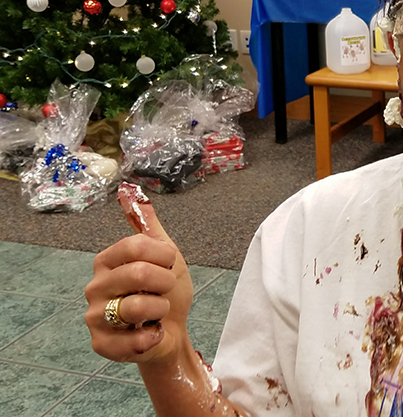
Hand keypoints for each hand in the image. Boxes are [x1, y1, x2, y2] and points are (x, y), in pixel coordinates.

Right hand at [84, 191, 193, 364]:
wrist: (173, 329)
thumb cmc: (166, 291)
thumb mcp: (164, 253)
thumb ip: (147, 224)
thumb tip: (129, 191)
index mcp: (107, 260)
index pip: (136, 245)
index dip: (164, 256)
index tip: (169, 264)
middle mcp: (95, 286)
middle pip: (138, 273)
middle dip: (165, 282)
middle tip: (166, 290)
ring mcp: (95, 316)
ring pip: (136, 307)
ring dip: (160, 309)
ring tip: (158, 311)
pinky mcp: (101, 344)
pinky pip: (133, 340)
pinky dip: (153, 337)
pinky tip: (153, 333)